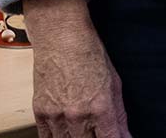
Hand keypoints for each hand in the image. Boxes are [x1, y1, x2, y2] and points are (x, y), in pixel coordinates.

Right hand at [24, 0, 131, 137]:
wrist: (61, 37)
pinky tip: (66, 133)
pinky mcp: (40, 114)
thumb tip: (125, 135)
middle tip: (97, 132)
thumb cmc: (89, 53)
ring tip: (83, 131)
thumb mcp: (114, 81)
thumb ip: (119, 114)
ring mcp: (56, 116)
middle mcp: (77, 115)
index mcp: (100, 106)